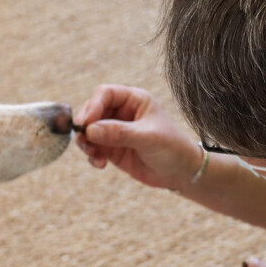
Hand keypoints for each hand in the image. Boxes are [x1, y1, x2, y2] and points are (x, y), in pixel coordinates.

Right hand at [74, 84, 203, 190]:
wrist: (181, 172)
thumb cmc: (172, 147)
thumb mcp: (148, 137)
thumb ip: (119, 133)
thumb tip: (90, 130)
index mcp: (133, 100)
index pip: (105, 94)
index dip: (93, 105)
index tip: (87, 123)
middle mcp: (121, 112)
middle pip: (92, 111)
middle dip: (85, 125)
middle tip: (85, 140)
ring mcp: (114, 131)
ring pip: (88, 131)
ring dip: (86, 143)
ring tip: (94, 155)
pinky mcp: (111, 149)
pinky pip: (93, 149)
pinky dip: (91, 156)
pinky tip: (100, 165)